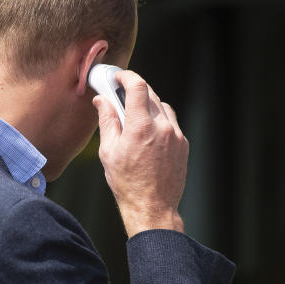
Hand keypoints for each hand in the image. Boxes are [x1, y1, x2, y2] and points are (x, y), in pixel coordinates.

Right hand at [92, 69, 187, 236]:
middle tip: (121, 95)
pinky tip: (148, 133)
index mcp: (141, 127)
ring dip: (148, 106)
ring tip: (134, 117)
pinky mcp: (183, 145)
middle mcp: (162, 127)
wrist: (152, 208)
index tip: (118, 77)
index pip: (137, 86)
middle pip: (150, 94)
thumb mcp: (108, 151)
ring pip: (162, 107)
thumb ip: (107, 121)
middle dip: (134, 90)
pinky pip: (171, 123)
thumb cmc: (127, 183)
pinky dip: (159, 121)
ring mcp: (176, 136)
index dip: (126, 76)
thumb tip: (101, 100)